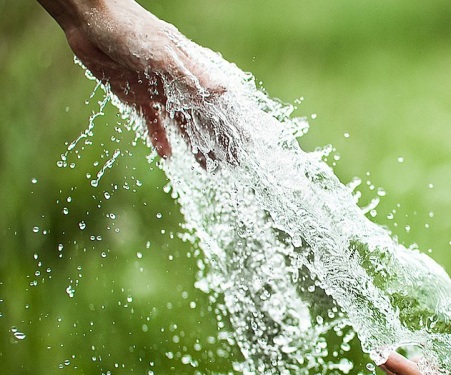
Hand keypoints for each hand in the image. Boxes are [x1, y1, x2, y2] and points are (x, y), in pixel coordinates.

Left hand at [40, 0, 226, 163]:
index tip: (248, 144)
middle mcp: (179, 84)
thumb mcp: (164, 53)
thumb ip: (193, 75)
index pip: (219, 103)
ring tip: (209, 167)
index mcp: (190, 71)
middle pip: (205, 118)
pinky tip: (167, 156)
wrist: (90, 18)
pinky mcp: (136, 96)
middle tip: (234, 164)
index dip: (234, 123)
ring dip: (196, 145)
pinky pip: (152, 122)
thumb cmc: (131, 27)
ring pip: (183, 124)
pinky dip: (159, 138)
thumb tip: (224, 91)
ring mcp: (158, 92)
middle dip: (220, 141)